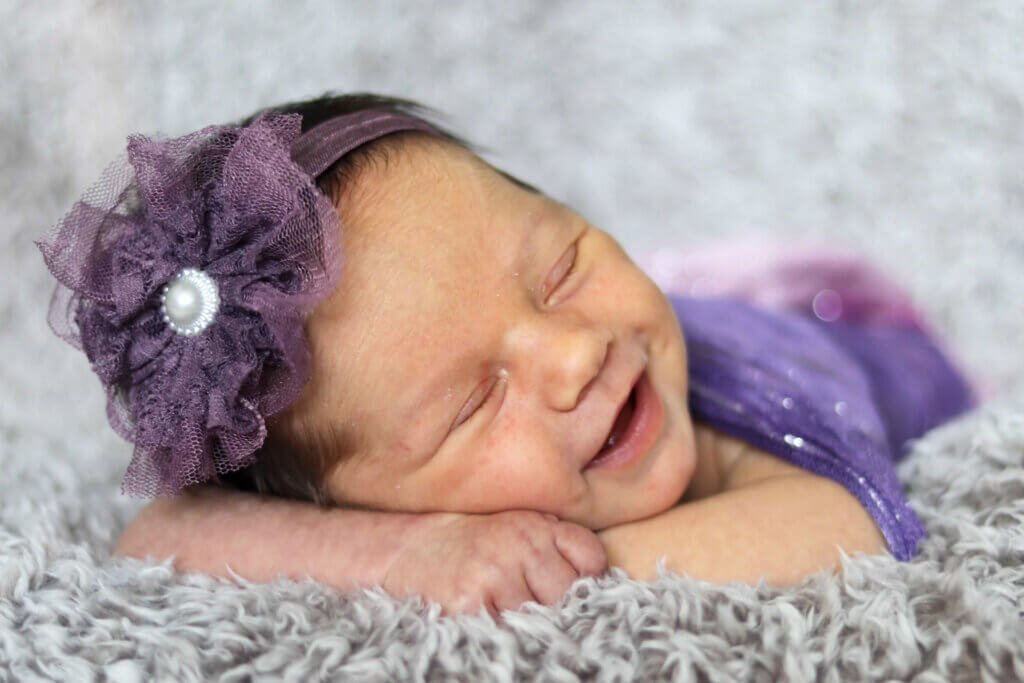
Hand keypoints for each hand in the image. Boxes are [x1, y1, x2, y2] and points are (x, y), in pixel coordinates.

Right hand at [382, 510, 607, 618]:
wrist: (404, 548)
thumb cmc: (466, 542)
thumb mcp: (513, 525)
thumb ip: (553, 543)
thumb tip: (593, 580)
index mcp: (535, 524)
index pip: (591, 559)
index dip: (585, 578)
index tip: (567, 586)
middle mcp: (520, 543)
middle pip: (569, 593)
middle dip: (555, 604)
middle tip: (529, 602)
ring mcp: (496, 573)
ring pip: (542, 618)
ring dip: (529, 623)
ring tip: (504, 608)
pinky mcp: (470, 602)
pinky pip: (508, 633)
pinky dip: (504, 634)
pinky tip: (488, 619)